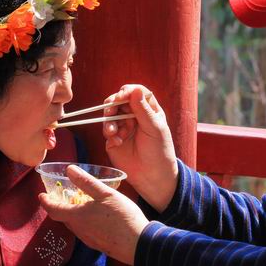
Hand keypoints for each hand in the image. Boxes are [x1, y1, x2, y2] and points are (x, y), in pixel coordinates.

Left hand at [39, 165, 148, 264]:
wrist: (139, 244)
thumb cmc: (122, 217)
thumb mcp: (105, 194)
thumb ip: (86, 182)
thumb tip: (69, 169)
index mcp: (77, 216)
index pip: (54, 209)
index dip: (46, 202)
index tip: (41, 195)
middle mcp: (79, 230)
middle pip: (63, 218)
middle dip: (59, 206)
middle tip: (61, 196)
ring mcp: (89, 239)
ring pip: (74, 225)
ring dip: (72, 214)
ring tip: (79, 203)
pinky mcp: (99, 244)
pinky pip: (84, 231)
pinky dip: (83, 221)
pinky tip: (95, 216)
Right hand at [101, 85, 177, 211]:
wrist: (151, 176)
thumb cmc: (159, 151)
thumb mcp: (154, 129)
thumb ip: (143, 110)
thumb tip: (135, 90)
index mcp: (148, 110)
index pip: (136, 92)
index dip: (127, 91)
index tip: (121, 96)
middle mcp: (134, 115)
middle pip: (119, 100)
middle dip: (113, 104)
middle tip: (110, 110)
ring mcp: (123, 126)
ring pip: (110, 114)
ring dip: (109, 120)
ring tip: (113, 132)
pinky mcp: (113, 138)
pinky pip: (106, 130)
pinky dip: (109, 133)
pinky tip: (117, 142)